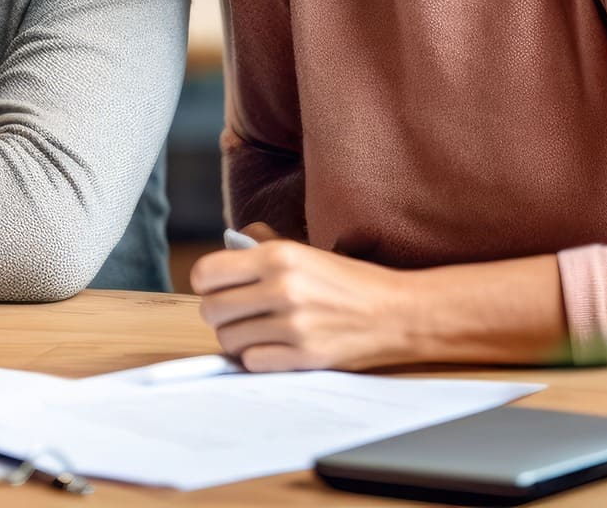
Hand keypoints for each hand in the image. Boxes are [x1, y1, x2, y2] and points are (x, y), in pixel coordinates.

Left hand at [190, 222, 415, 371]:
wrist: (400, 312)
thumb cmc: (351, 281)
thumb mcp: (306, 250)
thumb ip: (264, 246)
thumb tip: (228, 244)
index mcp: (279, 256)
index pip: (206, 274)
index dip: (206, 284)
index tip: (217, 288)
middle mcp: (282, 288)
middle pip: (211, 310)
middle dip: (218, 314)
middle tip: (237, 313)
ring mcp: (293, 325)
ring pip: (228, 340)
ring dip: (237, 338)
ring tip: (256, 330)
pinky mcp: (305, 356)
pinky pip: (252, 362)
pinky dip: (257, 357)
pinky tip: (272, 347)